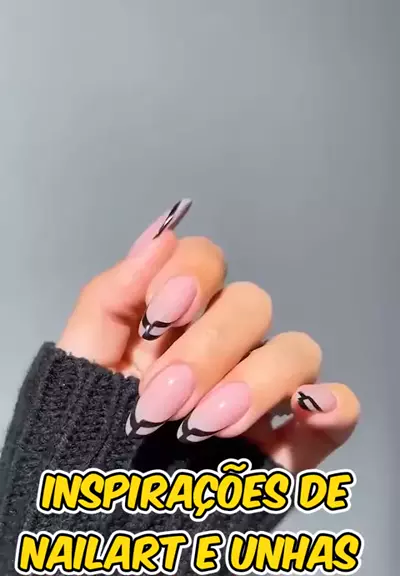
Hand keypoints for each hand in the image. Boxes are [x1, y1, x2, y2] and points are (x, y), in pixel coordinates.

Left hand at [58, 199, 359, 473]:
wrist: (104, 509)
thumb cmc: (89, 427)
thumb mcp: (82, 359)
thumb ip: (111, 297)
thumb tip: (159, 234)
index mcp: (180, 318)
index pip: (206, 260)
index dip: (190, 275)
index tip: (159, 319)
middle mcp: (228, 343)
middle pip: (251, 305)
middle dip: (206, 351)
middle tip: (159, 402)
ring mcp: (264, 388)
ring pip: (296, 349)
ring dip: (253, 382)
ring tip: (202, 427)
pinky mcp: (292, 437)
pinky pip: (338, 407)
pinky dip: (330, 405)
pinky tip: (300, 415)